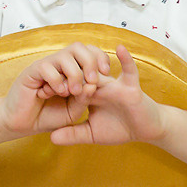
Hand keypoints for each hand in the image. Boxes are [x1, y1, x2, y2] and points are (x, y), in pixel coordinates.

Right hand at [0, 43, 106, 133]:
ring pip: (65, 55)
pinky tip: (54, 92)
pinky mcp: (32, 71)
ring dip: (75, 73)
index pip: (89, 51)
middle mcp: (59, 64)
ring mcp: (46, 66)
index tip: (107, 74)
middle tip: (92, 81)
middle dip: (90, 62)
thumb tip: (93, 85)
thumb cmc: (49, 116)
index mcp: (72, 70)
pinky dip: (56, 80)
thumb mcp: (73, 110)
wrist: (23, 124)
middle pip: (79, 47)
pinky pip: (48, 67)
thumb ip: (84, 98)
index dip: (100, 58)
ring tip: (73, 91)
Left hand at [48, 45, 167, 146]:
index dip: (56, 90)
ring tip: (75, 68)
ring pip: (99, 73)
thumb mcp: (92, 133)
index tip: (40, 93)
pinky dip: (125, 59)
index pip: (70, 88)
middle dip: (66, 79)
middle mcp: (100, 86)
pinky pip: (129, 70)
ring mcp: (115, 84)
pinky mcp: (131, 87)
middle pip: (80, 77)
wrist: (146, 131)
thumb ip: (73, 135)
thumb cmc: (120, 128)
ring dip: (87, 70)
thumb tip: (51, 138)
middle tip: (49, 82)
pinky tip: (119, 48)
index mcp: (89, 95)